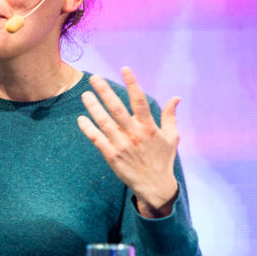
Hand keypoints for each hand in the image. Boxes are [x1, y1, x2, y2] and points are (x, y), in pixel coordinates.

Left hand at [78, 67, 180, 217]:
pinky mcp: (112, 156)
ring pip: (104, 123)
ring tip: (85, 94)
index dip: (132, 84)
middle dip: (105, 92)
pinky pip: (97, 140)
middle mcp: (134, 135)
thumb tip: (175, 97)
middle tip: (94, 78)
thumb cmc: (163, 160)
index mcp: (149, 128)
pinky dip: (88, 129)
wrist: (155, 187)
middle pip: (117, 109)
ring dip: (93, 107)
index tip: (124, 69)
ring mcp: (122, 146)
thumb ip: (170, 116)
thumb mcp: (171, 137)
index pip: (140, 101)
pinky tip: (81, 118)